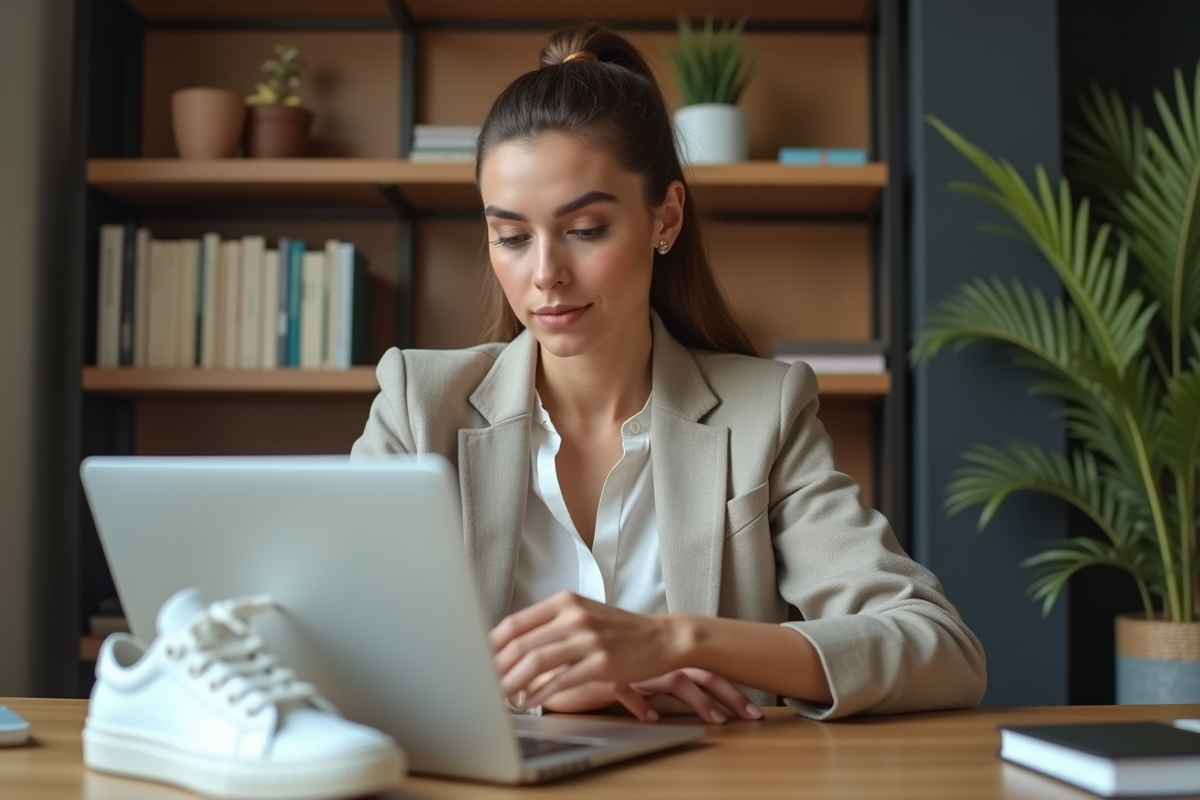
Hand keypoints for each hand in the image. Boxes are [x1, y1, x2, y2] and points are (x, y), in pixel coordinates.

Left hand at [490, 591, 681, 707]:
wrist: (663, 637)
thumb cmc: (620, 630)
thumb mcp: (584, 614)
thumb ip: (552, 624)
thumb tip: (513, 644)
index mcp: (565, 602)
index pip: (515, 623)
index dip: (492, 645)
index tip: (478, 661)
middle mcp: (574, 616)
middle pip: (521, 643)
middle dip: (497, 668)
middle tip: (483, 685)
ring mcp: (589, 639)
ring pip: (537, 661)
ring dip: (513, 683)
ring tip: (500, 697)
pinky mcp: (602, 662)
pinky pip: (562, 679)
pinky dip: (541, 693)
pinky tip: (530, 702)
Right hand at [543, 670, 764, 724]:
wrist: (555, 667)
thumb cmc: (597, 672)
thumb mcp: (632, 678)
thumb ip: (652, 683)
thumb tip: (679, 700)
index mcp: (661, 658)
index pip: (705, 668)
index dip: (730, 686)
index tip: (752, 708)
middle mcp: (652, 661)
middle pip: (700, 674)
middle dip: (730, 695)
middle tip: (752, 715)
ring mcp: (633, 668)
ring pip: (673, 681)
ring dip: (699, 703)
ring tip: (716, 721)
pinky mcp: (607, 677)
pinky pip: (628, 690)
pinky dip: (641, 704)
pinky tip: (651, 718)